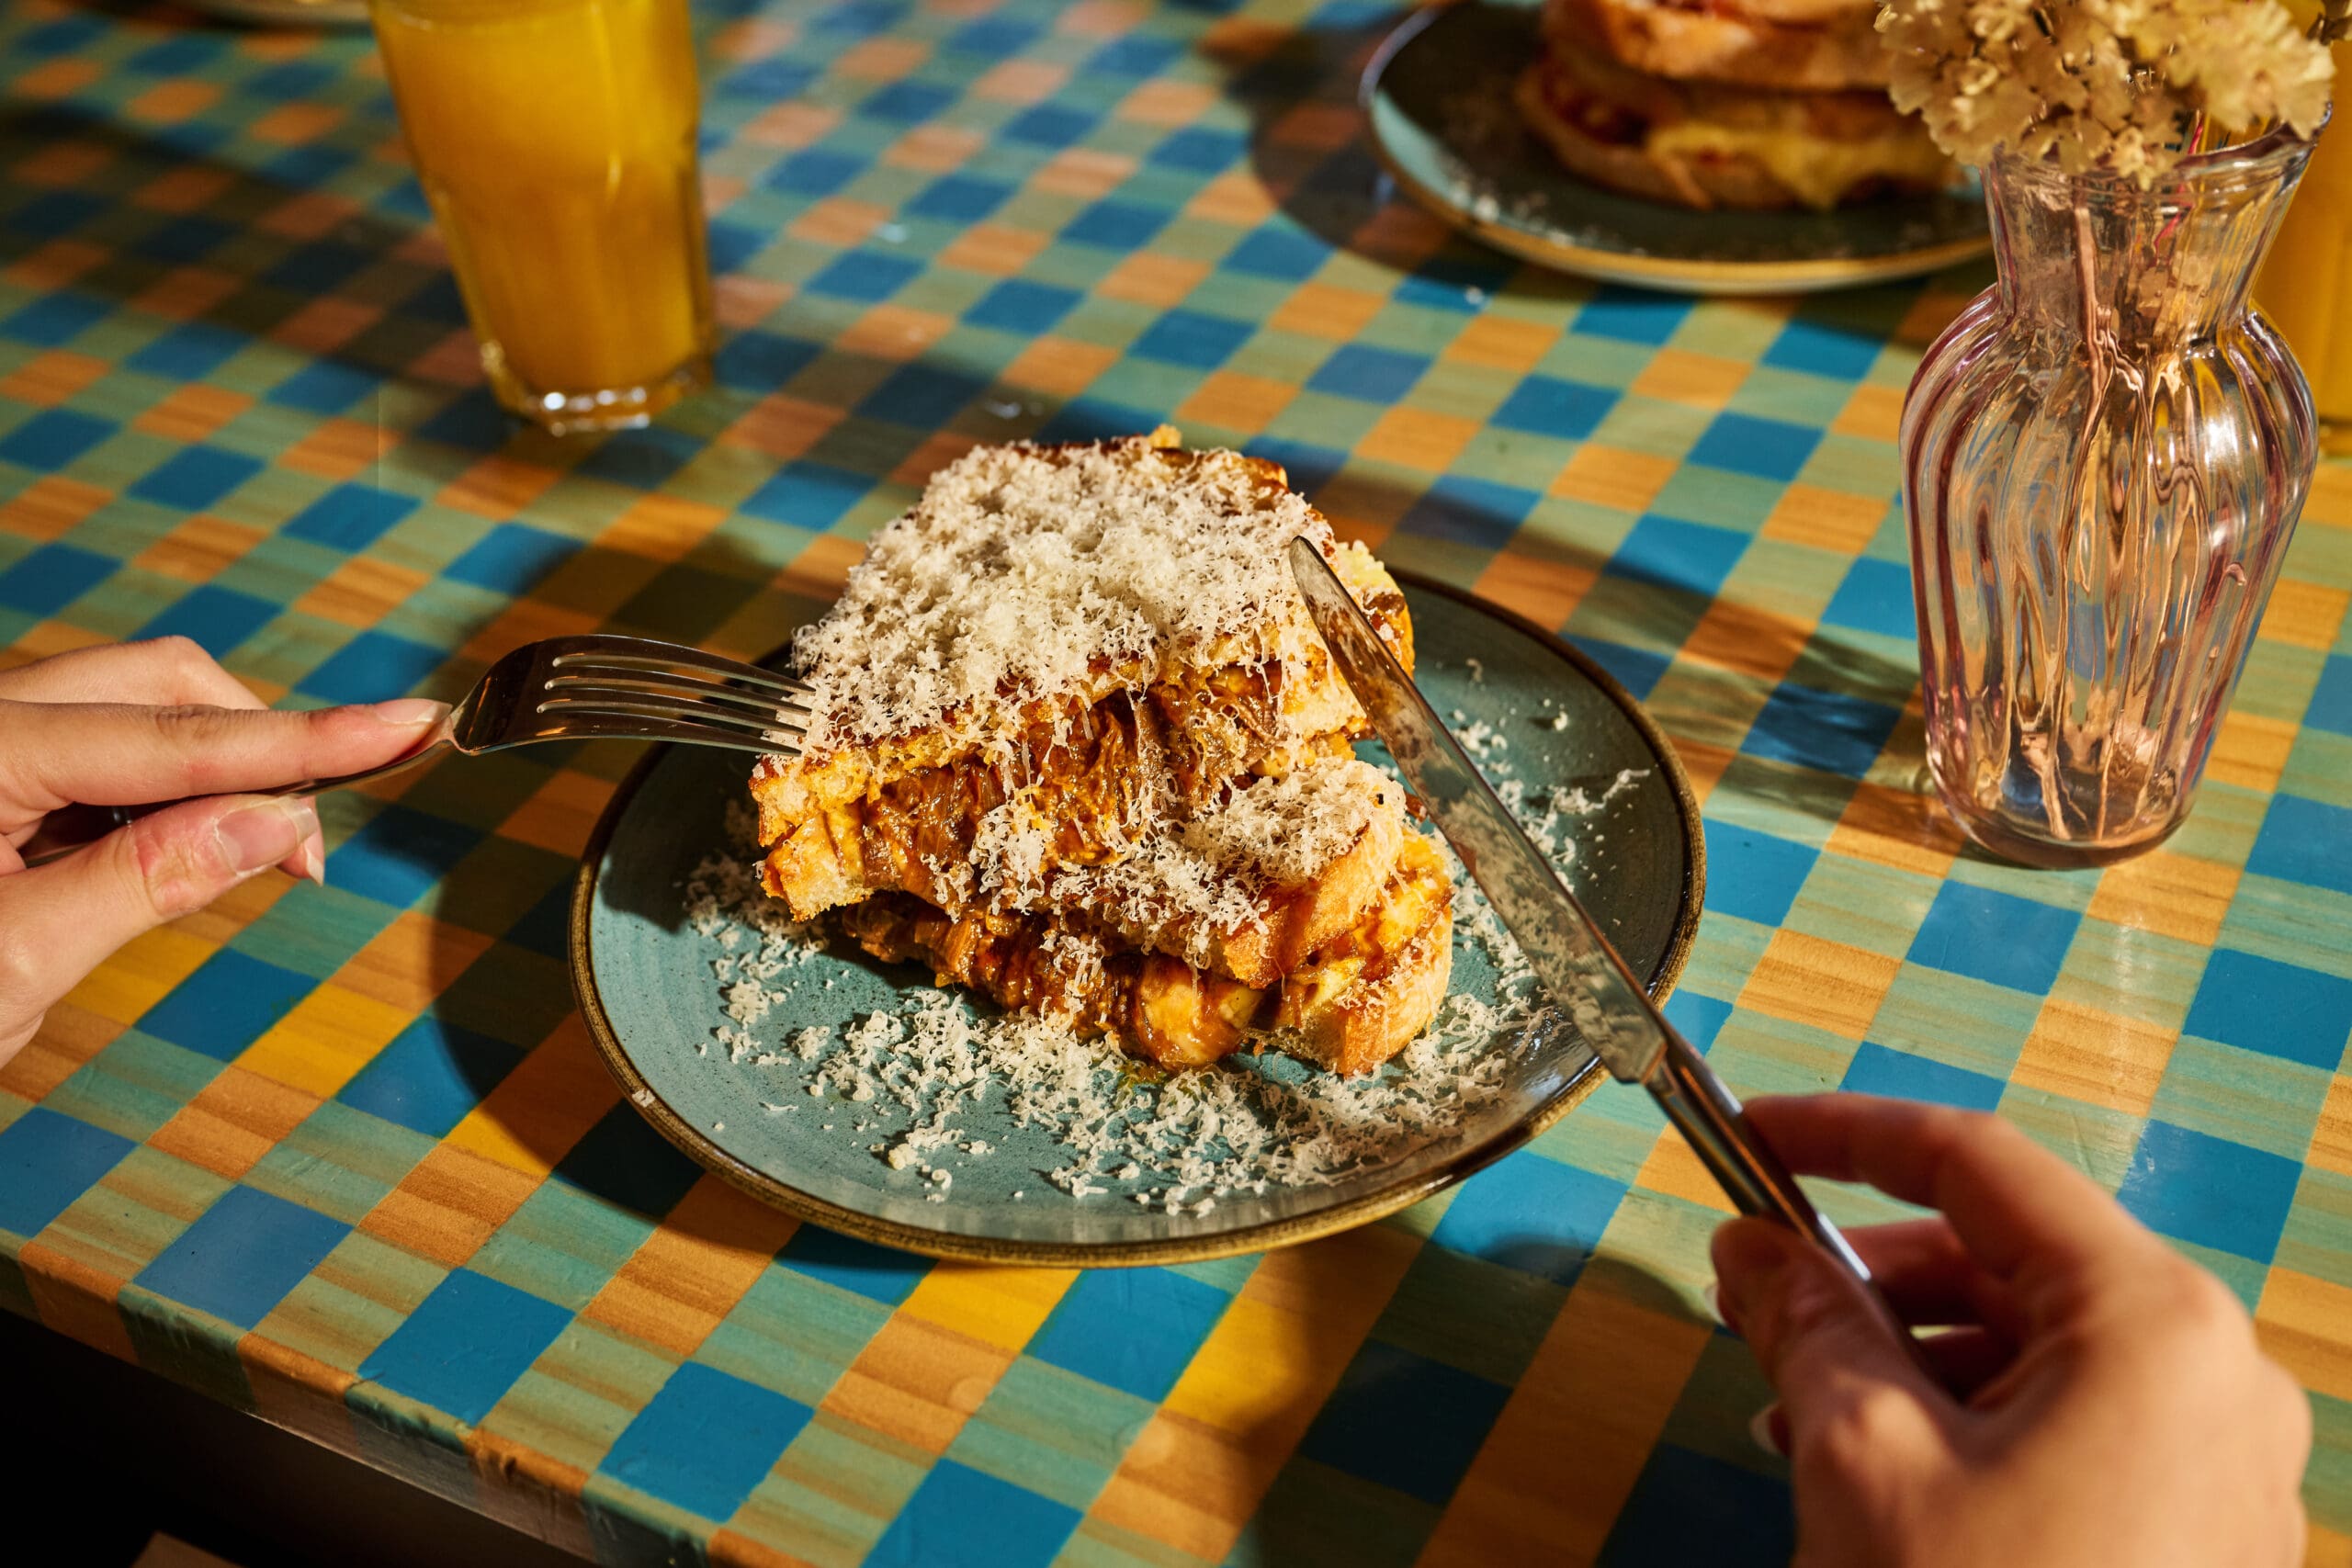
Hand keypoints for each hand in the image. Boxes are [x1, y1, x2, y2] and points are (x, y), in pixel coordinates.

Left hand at [0, 638, 446, 1067]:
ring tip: (228, 865)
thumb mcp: (8, 968)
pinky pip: (96, 746)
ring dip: (204, 773)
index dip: (305, 738)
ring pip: (132, 707)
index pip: (177, 738)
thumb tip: (275, 821)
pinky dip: (152, 792)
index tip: (410, 725)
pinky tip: (157, 855)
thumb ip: (145, 882)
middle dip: (254, 744)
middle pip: (158, 683)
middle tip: (302, 851)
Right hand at [1712, 1093, 2309, 1567]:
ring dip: (1908, 1354)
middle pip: (2014, 1260)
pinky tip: (1877, 1473)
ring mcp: (2222, 1462)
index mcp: (2152, 1322)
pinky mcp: (2203, 1532)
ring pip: (2039, 1349)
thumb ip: (1805, 1318)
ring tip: (1799, 1409)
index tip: (1748, 1135)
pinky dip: (1968, 1421)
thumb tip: (1751, 1245)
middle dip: (1872, 1272)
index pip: (1980, 1165)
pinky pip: (2074, 1426)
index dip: (1847, 1134)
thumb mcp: (1862, 1455)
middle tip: (1758, 1298)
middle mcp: (2215, 1374)